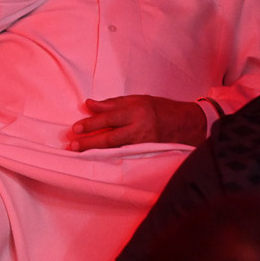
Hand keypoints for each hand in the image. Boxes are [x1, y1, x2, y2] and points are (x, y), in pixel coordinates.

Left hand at [70, 96, 205, 149]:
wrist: (187, 124)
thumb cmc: (160, 109)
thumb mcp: (137, 99)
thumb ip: (112, 103)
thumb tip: (89, 105)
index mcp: (137, 112)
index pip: (109, 118)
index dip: (92, 124)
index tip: (76, 128)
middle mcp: (140, 129)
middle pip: (111, 137)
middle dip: (90, 142)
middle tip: (73, 145)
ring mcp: (144, 144)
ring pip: (116, 150)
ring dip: (96, 152)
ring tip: (80, 154)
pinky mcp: (147, 155)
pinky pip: (125, 156)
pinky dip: (110, 158)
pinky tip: (98, 160)